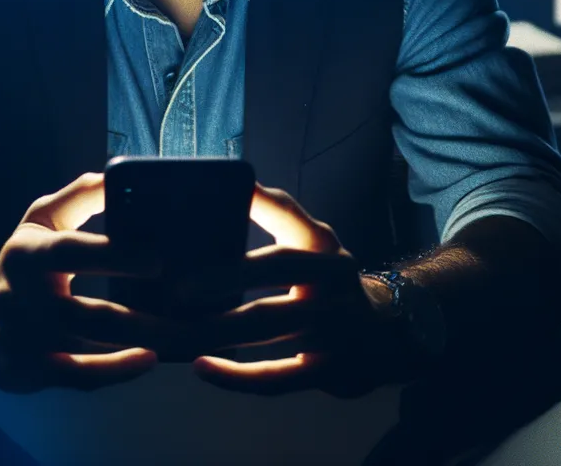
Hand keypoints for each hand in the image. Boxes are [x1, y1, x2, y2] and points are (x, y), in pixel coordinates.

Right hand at [0, 172, 168, 392]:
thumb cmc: (20, 267)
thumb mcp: (38, 223)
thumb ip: (75, 198)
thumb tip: (112, 175)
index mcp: (29, 255)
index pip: (73, 253)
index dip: (115, 256)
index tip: (159, 260)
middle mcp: (25, 300)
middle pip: (94, 314)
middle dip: (147, 318)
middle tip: (194, 315)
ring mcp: (30, 341)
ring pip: (95, 347)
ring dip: (144, 345)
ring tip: (189, 338)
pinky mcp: (34, 372)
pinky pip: (81, 376)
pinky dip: (117, 371)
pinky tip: (150, 360)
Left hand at [188, 184, 415, 397]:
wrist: (388, 330)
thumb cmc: (330, 279)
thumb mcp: (316, 239)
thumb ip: (280, 212)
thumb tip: (241, 181)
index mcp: (326, 251)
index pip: (285, 234)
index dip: (247, 233)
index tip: (200, 239)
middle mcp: (334, 288)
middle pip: (272, 282)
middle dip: (221, 284)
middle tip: (174, 291)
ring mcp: (332, 332)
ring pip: (265, 330)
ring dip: (215, 331)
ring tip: (172, 331)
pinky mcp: (327, 371)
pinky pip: (277, 378)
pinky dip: (237, 377)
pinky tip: (202, 367)